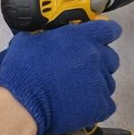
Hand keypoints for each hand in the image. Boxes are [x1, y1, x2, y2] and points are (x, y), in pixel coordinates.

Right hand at [0, 20, 120, 134]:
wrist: (22, 103)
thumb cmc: (23, 74)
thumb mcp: (28, 41)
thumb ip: (44, 36)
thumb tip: (42, 36)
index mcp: (80, 38)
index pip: (109, 29)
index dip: (106, 34)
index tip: (102, 37)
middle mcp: (94, 57)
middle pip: (111, 57)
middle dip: (99, 62)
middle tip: (81, 69)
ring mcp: (99, 81)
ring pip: (108, 81)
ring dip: (95, 84)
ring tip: (75, 90)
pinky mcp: (100, 104)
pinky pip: (106, 104)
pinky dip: (96, 105)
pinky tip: (79, 104)